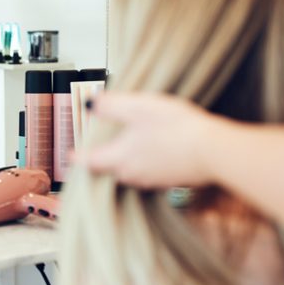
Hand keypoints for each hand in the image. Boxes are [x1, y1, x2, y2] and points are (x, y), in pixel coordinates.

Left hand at [82, 92, 218, 187]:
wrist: (214, 151)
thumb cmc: (176, 128)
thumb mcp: (139, 107)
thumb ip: (111, 106)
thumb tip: (90, 104)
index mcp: (119, 158)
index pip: (89, 162)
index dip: (77, 157)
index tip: (70, 155)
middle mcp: (132, 174)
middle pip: (108, 170)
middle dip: (100, 160)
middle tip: (96, 150)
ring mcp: (152, 180)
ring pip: (129, 173)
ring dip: (124, 163)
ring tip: (125, 149)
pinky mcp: (171, 181)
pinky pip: (150, 174)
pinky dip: (146, 165)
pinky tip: (155, 153)